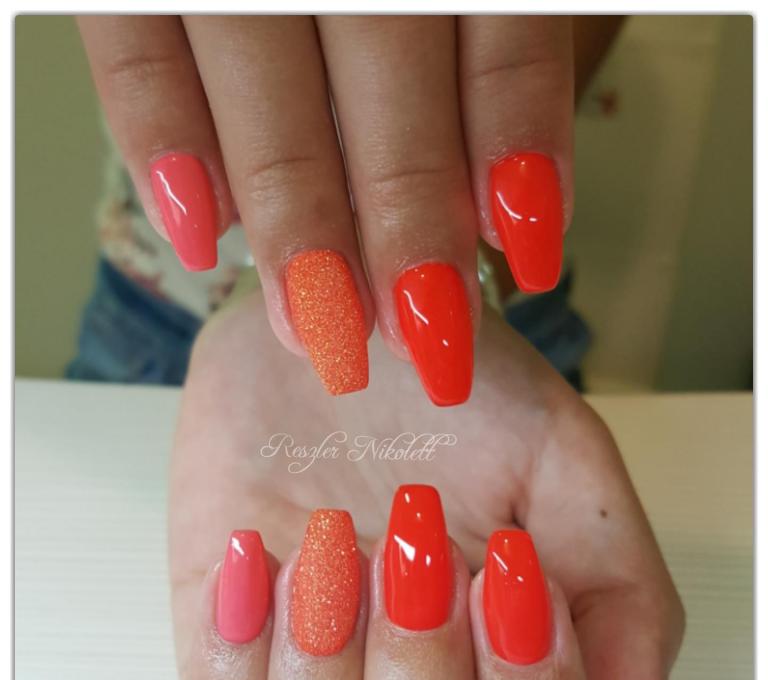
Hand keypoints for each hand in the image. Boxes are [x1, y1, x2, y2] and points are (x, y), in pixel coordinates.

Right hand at [78, 15, 571, 403]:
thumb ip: (486, 40)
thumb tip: (494, 196)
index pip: (502, 29)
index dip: (517, 147)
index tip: (532, 252)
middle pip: (385, 69)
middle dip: (405, 222)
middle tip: (422, 339)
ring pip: (263, 74)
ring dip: (297, 218)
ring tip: (320, 326)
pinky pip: (133, 46)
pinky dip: (162, 141)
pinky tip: (199, 235)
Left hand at [168, 289, 683, 679]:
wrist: (328, 330)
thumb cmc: (443, 389)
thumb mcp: (563, 462)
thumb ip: (620, 591)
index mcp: (504, 666)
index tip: (512, 573)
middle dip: (424, 663)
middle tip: (417, 544)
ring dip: (330, 652)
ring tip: (334, 540)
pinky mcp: (226, 657)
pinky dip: (243, 656)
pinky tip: (260, 563)